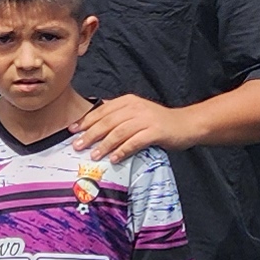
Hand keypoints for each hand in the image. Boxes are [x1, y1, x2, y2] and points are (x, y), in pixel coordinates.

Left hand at [70, 93, 184, 160]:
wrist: (187, 124)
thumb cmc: (158, 122)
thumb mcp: (136, 113)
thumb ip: (118, 116)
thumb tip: (93, 125)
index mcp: (128, 101)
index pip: (102, 110)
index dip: (86, 120)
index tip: (72, 130)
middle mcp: (135, 108)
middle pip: (107, 121)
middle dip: (90, 134)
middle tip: (77, 146)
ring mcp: (146, 119)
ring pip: (119, 132)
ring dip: (104, 145)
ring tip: (94, 155)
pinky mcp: (155, 131)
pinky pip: (135, 142)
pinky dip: (122, 150)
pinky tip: (114, 158)